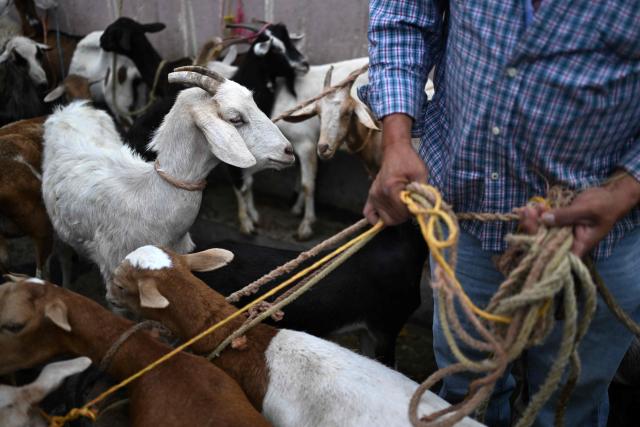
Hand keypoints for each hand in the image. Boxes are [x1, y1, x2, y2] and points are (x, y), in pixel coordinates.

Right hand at [363, 113, 427, 224]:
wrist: (395, 151)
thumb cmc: (409, 161)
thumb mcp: (421, 174)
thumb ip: (422, 192)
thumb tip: (422, 209)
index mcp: (391, 188)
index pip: (402, 212)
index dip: (413, 211)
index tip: (419, 203)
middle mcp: (379, 194)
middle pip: (394, 219)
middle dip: (406, 215)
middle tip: (412, 204)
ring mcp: (373, 196)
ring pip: (386, 220)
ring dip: (397, 217)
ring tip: (403, 206)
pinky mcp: (371, 196)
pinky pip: (369, 215)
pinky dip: (377, 219)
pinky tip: (388, 214)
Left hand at [518, 173, 639, 255]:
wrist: (610, 197)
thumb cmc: (605, 206)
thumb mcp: (587, 209)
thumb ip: (566, 215)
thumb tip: (544, 219)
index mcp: (577, 246)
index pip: (555, 255)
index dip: (539, 248)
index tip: (531, 232)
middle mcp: (567, 243)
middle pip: (543, 243)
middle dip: (532, 228)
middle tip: (527, 212)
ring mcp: (561, 234)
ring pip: (541, 232)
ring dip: (532, 220)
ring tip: (529, 208)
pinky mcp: (558, 224)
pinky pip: (544, 222)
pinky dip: (537, 215)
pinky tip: (532, 206)